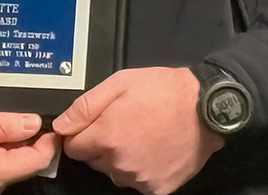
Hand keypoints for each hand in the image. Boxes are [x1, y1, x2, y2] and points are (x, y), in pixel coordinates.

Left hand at [52, 67, 222, 194]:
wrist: (206, 107)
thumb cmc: (163, 90)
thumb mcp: (119, 84)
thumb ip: (84, 107)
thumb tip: (60, 126)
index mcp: (107, 138)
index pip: (73, 147)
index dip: (82, 134)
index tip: (96, 124)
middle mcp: (120, 165)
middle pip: (94, 161)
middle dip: (102, 145)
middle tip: (124, 124)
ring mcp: (140, 179)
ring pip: (115, 173)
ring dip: (121, 159)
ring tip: (142, 136)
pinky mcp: (158, 189)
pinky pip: (138, 182)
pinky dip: (141, 170)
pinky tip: (154, 150)